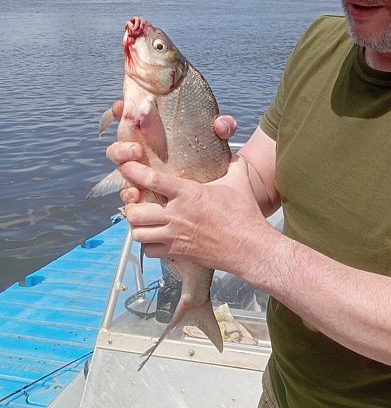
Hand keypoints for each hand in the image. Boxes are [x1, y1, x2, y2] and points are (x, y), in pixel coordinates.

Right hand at [105, 100, 237, 202]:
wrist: (223, 185)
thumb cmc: (216, 157)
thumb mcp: (220, 138)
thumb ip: (223, 126)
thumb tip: (221, 125)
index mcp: (156, 135)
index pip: (132, 119)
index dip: (121, 112)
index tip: (121, 106)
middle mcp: (145, 155)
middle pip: (120, 148)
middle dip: (122, 147)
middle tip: (137, 149)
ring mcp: (144, 176)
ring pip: (123, 171)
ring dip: (124, 170)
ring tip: (133, 170)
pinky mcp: (147, 196)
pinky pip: (130, 195)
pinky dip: (129, 194)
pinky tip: (136, 193)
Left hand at [120, 157, 270, 272]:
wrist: (249, 248)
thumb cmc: (245, 215)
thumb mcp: (239, 182)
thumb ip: (234, 165)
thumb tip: (236, 155)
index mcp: (189, 194)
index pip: (152, 180)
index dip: (134, 172)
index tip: (125, 167)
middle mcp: (177, 215)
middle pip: (136, 211)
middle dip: (132, 206)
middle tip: (137, 202)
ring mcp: (175, 236)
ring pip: (138, 233)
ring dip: (137, 227)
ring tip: (144, 221)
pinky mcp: (178, 252)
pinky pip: (150, 251)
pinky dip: (148, 245)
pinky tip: (156, 238)